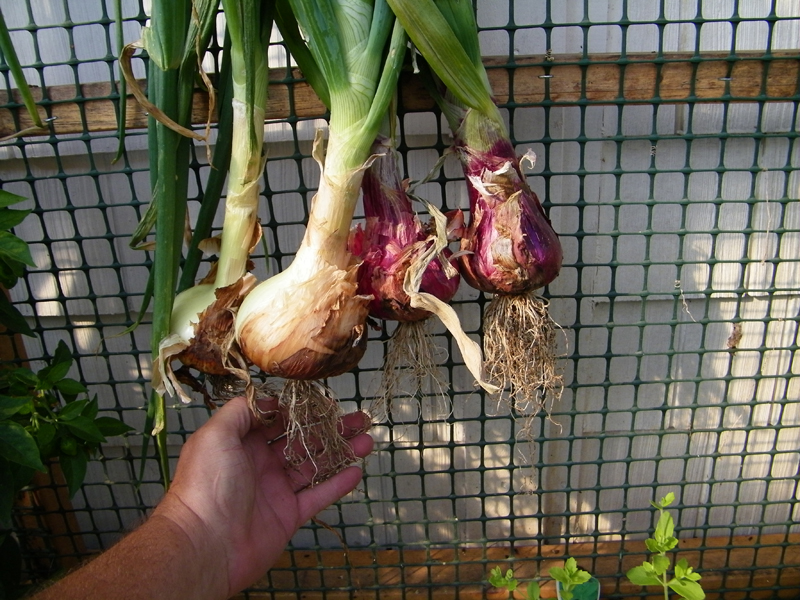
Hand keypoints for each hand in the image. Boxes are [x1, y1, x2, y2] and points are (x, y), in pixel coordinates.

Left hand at [155, 395, 372, 596]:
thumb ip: (241, 410)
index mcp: (242, 444)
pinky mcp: (289, 516)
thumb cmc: (205, 486)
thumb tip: (268, 400)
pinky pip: (318, 496)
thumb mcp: (216, 435)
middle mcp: (260, 465)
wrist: (204, 544)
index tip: (324, 400)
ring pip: (315, 466)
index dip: (301, 411)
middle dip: (330, 429)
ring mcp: (276, 491)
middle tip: (357, 418)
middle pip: (302, 441)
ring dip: (341, 452)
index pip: (277, 421)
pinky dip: (338, 484)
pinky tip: (356, 470)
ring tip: (366, 440)